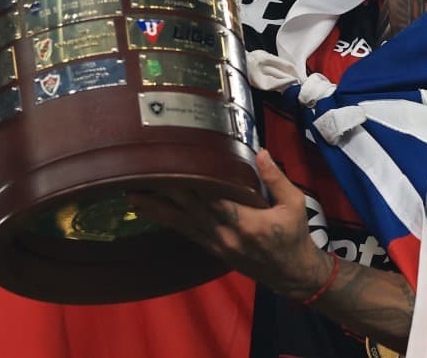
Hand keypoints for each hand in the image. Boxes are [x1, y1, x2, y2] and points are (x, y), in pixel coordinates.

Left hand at [129, 149, 330, 299]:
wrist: (291, 274)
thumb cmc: (295, 236)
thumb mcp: (295, 204)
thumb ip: (276, 178)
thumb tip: (260, 152)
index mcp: (248, 222)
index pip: (214, 199)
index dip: (193, 183)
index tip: (175, 165)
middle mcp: (226, 234)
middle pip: (191, 209)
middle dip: (166, 192)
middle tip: (142, 175)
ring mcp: (217, 244)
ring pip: (182, 223)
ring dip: (157, 209)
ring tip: (132, 196)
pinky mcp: (213, 249)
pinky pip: (186, 232)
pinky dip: (168, 221)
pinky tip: (151, 212)